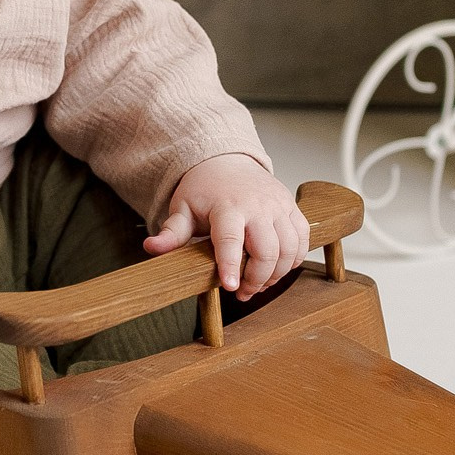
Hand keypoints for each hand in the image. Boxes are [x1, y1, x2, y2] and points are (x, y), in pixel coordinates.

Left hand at [142, 154, 308, 301]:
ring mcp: (278, 206)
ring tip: (258, 284)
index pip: (231, 239)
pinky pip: (302, 239)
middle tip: (242, 293)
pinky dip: (295, 259)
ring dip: (277, 274)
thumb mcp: (182, 209)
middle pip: (267, 249)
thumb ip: (171, 232)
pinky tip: (278, 269)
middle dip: (257, 279)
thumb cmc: (205, 190)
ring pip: (289, 248)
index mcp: (227, 206)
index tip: (231, 288)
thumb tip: (151, 248)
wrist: (227, 162)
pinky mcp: (292, 208)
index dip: (232, 266)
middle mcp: (257, 205)